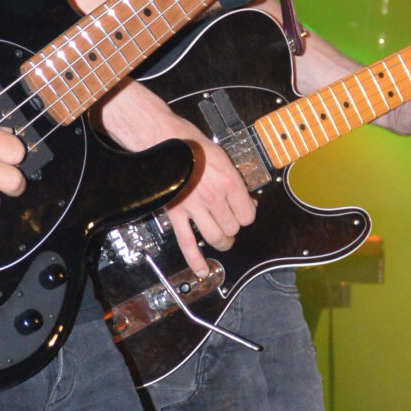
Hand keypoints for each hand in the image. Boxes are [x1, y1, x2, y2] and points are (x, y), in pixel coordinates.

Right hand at [164, 136, 256, 280]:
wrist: (162, 140)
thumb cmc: (192, 145)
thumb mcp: (223, 158)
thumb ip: (235, 182)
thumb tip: (247, 201)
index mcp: (229, 182)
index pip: (247, 215)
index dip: (246, 215)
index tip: (243, 211)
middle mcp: (214, 197)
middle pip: (232, 228)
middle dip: (233, 227)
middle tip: (230, 221)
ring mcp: (194, 208)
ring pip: (215, 237)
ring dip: (222, 242)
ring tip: (224, 241)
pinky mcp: (176, 214)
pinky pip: (187, 242)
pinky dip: (194, 260)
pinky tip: (202, 271)